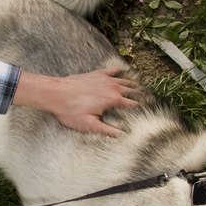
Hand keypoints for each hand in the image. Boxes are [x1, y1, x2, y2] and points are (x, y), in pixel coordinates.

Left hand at [12, 67, 140, 135]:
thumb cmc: (70, 111)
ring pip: (123, 80)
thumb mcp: (89, 125)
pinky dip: (119, 70)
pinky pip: (111, 70)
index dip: (142, 106)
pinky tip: (124, 70)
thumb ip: (106, 130)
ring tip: (140, 86)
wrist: (56, 93)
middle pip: (131, 90)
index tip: (150, 109)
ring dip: (132, 83)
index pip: (132, 103)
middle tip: (149, 97)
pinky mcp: (95, 74)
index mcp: (112, 100)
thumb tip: (122, 136)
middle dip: (140, 94)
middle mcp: (111, 87)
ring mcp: (104, 79)